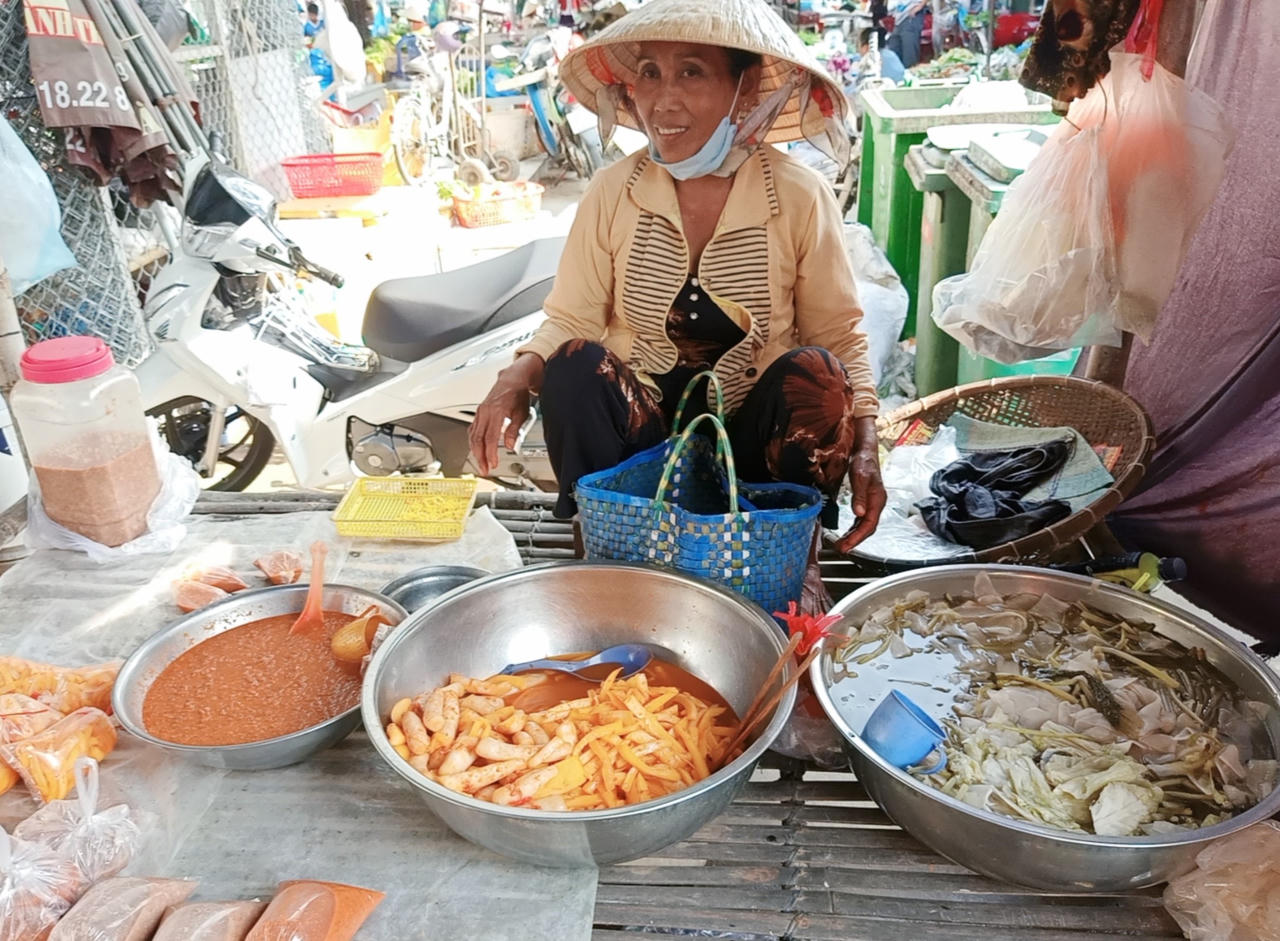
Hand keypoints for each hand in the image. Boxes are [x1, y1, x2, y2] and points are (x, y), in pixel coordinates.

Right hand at [469, 354, 543, 475]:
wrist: (512, 379)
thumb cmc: (518, 394)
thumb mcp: (522, 413)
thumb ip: (515, 431)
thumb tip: (510, 445)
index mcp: (497, 411)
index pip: (491, 438)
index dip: (491, 453)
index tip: (493, 463)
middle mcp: (485, 411)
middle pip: (478, 439)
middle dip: (480, 456)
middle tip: (485, 469)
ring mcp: (480, 412)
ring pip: (472, 435)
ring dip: (476, 451)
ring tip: (481, 463)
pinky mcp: (478, 413)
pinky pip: (472, 429)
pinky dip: (473, 442)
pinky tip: (476, 450)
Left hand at [835, 416, 885, 553]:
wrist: (865, 451)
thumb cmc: (864, 461)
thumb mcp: (860, 477)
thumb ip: (860, 495)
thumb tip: (859, 513)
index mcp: (877, 500)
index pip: (869, 525)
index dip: (858, 537)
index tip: (846, 546)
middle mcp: (876, 504)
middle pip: (867, 528)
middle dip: (855, 541)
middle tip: (841, 549)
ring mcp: (872, 503)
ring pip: (864, 526)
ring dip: (854, 537)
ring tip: (841, 545)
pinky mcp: (866, 502)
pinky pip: (861, 520)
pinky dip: (854, 529)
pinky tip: (846, 533)